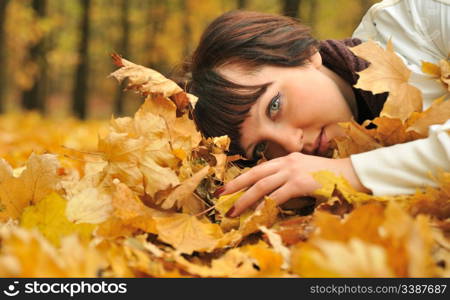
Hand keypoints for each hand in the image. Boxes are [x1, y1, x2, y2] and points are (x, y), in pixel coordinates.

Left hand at [219, 152, 369, 216]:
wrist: (351, 174)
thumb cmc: (330, 176)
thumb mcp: (305, 172)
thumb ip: (288, 179)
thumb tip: (272, 193)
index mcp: (286, 159)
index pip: (258, 169)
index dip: (241, 178)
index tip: (228, 187)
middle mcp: (287, 163)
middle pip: (254, 174)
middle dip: (235, 186)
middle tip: (219, 195)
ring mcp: (293, 172)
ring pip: (262, 185)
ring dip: (245, 199)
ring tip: (233, 211)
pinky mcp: (300, 183)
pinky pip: (277, 196)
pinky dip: (265, 204)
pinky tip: (256, 213)